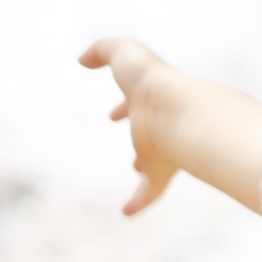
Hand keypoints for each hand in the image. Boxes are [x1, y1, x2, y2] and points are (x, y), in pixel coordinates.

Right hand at [80, 38, 182, 214]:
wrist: (178, 111)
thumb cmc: (151, 81)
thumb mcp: (123, 53)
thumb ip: (102, 49)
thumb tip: (84, 59)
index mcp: (152, 98)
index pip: (138, 102)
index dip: (124, 107)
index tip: (114, 115)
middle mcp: (160, 124)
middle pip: (149, 130)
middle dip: (140, 133)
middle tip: (134, 141)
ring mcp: (163, 148)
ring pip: (154, 160)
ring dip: (144, 164)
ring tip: (137, 170)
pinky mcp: (162, 170)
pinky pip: (150, 191)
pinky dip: (139, 201)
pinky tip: (127, 212)